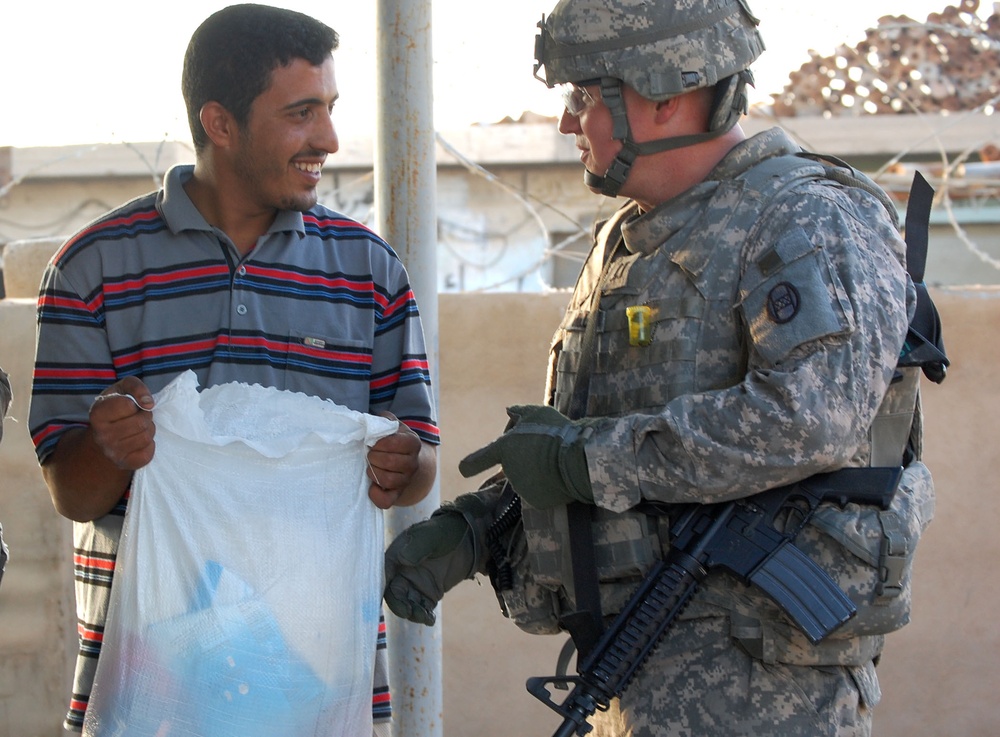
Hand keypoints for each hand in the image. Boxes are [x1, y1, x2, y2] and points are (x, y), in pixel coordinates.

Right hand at [89, 376, 155, 470]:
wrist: (105, 435)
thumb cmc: (116, 407)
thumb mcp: (122, 389)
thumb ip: (135, 386)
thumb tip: (148, 403)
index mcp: (97, 414)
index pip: (128, 405)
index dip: (135, 403)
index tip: (130, 405)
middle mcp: (101, 436)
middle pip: (141, 422)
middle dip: (145, 416)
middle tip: (138, 416)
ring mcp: (111, 452)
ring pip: (146, 437)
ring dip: (149, 429)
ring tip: (139, 427)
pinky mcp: (124, 464)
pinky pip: (148, 454)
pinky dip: (149, 445)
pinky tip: (139, 441)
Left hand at [367, 413, 422, 508]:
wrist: (406, 459)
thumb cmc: (394, 440)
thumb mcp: (392, 425)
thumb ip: (384, 420)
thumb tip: (374, 423)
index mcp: (413, 443)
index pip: (396, 443)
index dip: (380, 443)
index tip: (374, 442)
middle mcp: (413, 463)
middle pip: (390, 462)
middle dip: (374, 457)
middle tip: (370, 454)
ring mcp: (406, 480)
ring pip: (388, 480)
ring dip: (374, 472)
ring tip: (371, 466)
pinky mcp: (397, 494)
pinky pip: (386, 501)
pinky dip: (376, 495)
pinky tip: (372, 486)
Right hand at [383, 502, 481, 624]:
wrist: (468, 539)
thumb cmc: (446, 532)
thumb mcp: (431, 536)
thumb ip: (417, 547)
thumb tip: (403, 560)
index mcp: (397, 556)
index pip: (383, 574)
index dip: (380, 588)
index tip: (381, 601)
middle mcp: (402, 572)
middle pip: (393, 593)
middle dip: (399, 605)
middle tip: (408, 612)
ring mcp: (415, 584)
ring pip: (407, 603)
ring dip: (412, 612)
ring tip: (423, 616)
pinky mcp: (429, 593)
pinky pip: (422, 607)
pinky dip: (424, 615)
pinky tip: (430, 620)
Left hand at [458, 405, 595, 509]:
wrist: (576, 460)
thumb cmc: (555, 432)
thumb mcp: (537, 412)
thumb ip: (519, 412)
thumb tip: (509, 410)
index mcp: (504, 449)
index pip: (481, 458)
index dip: (471, 464)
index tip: (464, 469)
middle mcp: (508, 471)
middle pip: (515, 465)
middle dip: (525, 458)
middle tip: (545, 447)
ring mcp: (521, 489)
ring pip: (528, 479)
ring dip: (537, 472)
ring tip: (555, 461)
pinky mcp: (536, 502)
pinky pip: (541, 492)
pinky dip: (548, 486)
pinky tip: (559, 475)